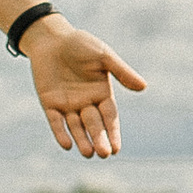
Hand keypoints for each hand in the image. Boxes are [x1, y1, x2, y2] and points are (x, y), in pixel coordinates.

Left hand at [22, 18, 146, 157]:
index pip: (109, 118)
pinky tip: (66, 144)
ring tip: (88, 153)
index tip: (116, 149)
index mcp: (102, 93)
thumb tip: (143, 87)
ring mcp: (67, 104)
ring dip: (82, 140)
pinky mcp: (50, 103)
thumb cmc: (81, 45)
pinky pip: (56, 121)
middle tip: (103, 154)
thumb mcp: (103, 56)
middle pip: (94, 125)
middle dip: (99, 139)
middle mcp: (86, 103)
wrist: (52, 38)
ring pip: (76, 127)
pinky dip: (60, 132)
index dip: (113, 132)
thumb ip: (121, 72)